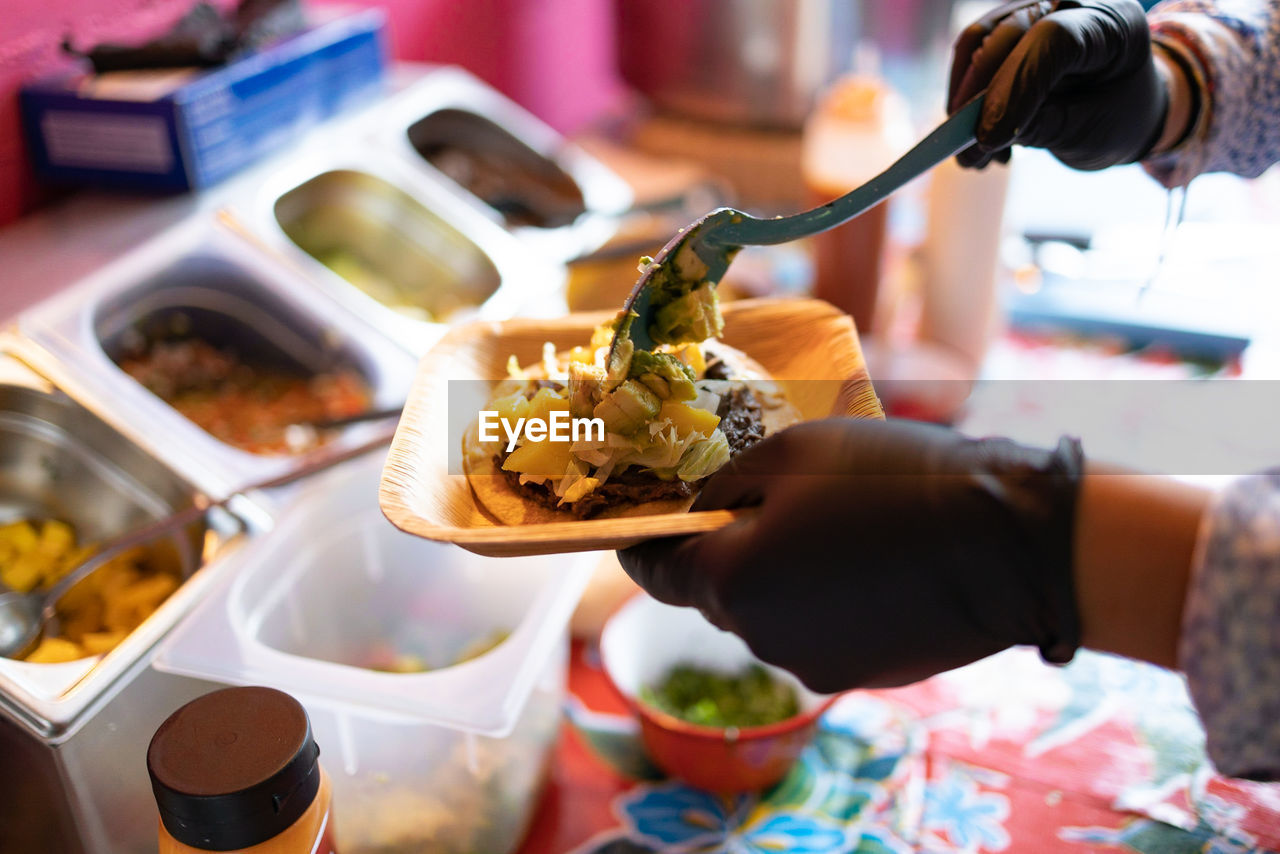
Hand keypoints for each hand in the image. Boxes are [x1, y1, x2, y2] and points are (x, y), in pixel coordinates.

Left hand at [617, 419, 1083, 692]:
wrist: (1008, 545)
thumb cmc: (895, 482)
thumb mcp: (795, 451)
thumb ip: (727, 483)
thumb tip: (703, 507)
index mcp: (731, 583)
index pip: (654, 571)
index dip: (644, 542)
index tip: (645, 520)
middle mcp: (760, 639)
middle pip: (714, 593)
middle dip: (725, 550)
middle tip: (762, 501)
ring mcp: (812, 666)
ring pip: (767, 614)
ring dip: (778, 576)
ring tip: (830, 527)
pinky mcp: (860, 676)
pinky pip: (816, 632)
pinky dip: (823, 601)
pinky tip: (867, 563)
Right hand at [949, 0, 1167, 169]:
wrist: (1123, 105)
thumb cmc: (1116, 117)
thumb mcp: (1090, 131)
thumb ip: (1041, 127)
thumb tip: (981, 136)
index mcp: (1110, 24)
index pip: (1052, 38)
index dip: (1014, 85)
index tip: (988, 137)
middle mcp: (1070, 3)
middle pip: (1005, 34)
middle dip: (976, 97)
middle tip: (969, 152)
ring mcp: (1034, 10)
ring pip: (977, 41)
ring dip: (963, 101)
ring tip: (976, 154)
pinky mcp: (1006, 28)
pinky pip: (969, 54)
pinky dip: (963, 99)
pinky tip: (979, 138)